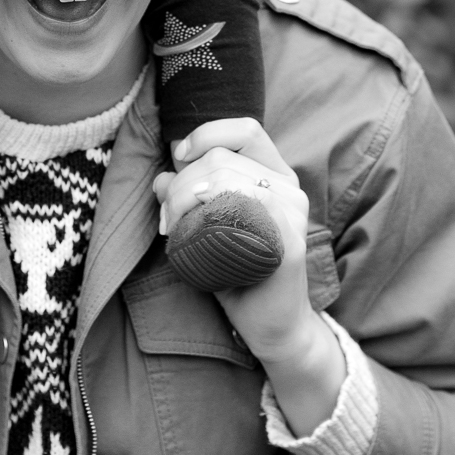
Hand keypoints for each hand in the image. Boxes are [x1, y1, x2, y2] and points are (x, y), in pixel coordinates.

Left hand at [153, 117, 312, 365]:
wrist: (269, 325)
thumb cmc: (236, 272)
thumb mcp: (207, 225)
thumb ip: (190, 195)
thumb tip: (161, 176)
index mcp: (276, 176)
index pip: (245, 130)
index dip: (206, 134)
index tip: (178, 158)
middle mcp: (290, 188)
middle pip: (221, 157)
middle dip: (180, 182)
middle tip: (166, 218)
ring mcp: (293, 213)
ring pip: (226, 177)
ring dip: (185, 198)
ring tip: (173, 228)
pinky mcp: (289, 241)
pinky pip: (247, 206)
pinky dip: (210, 211)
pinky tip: (195, 232)